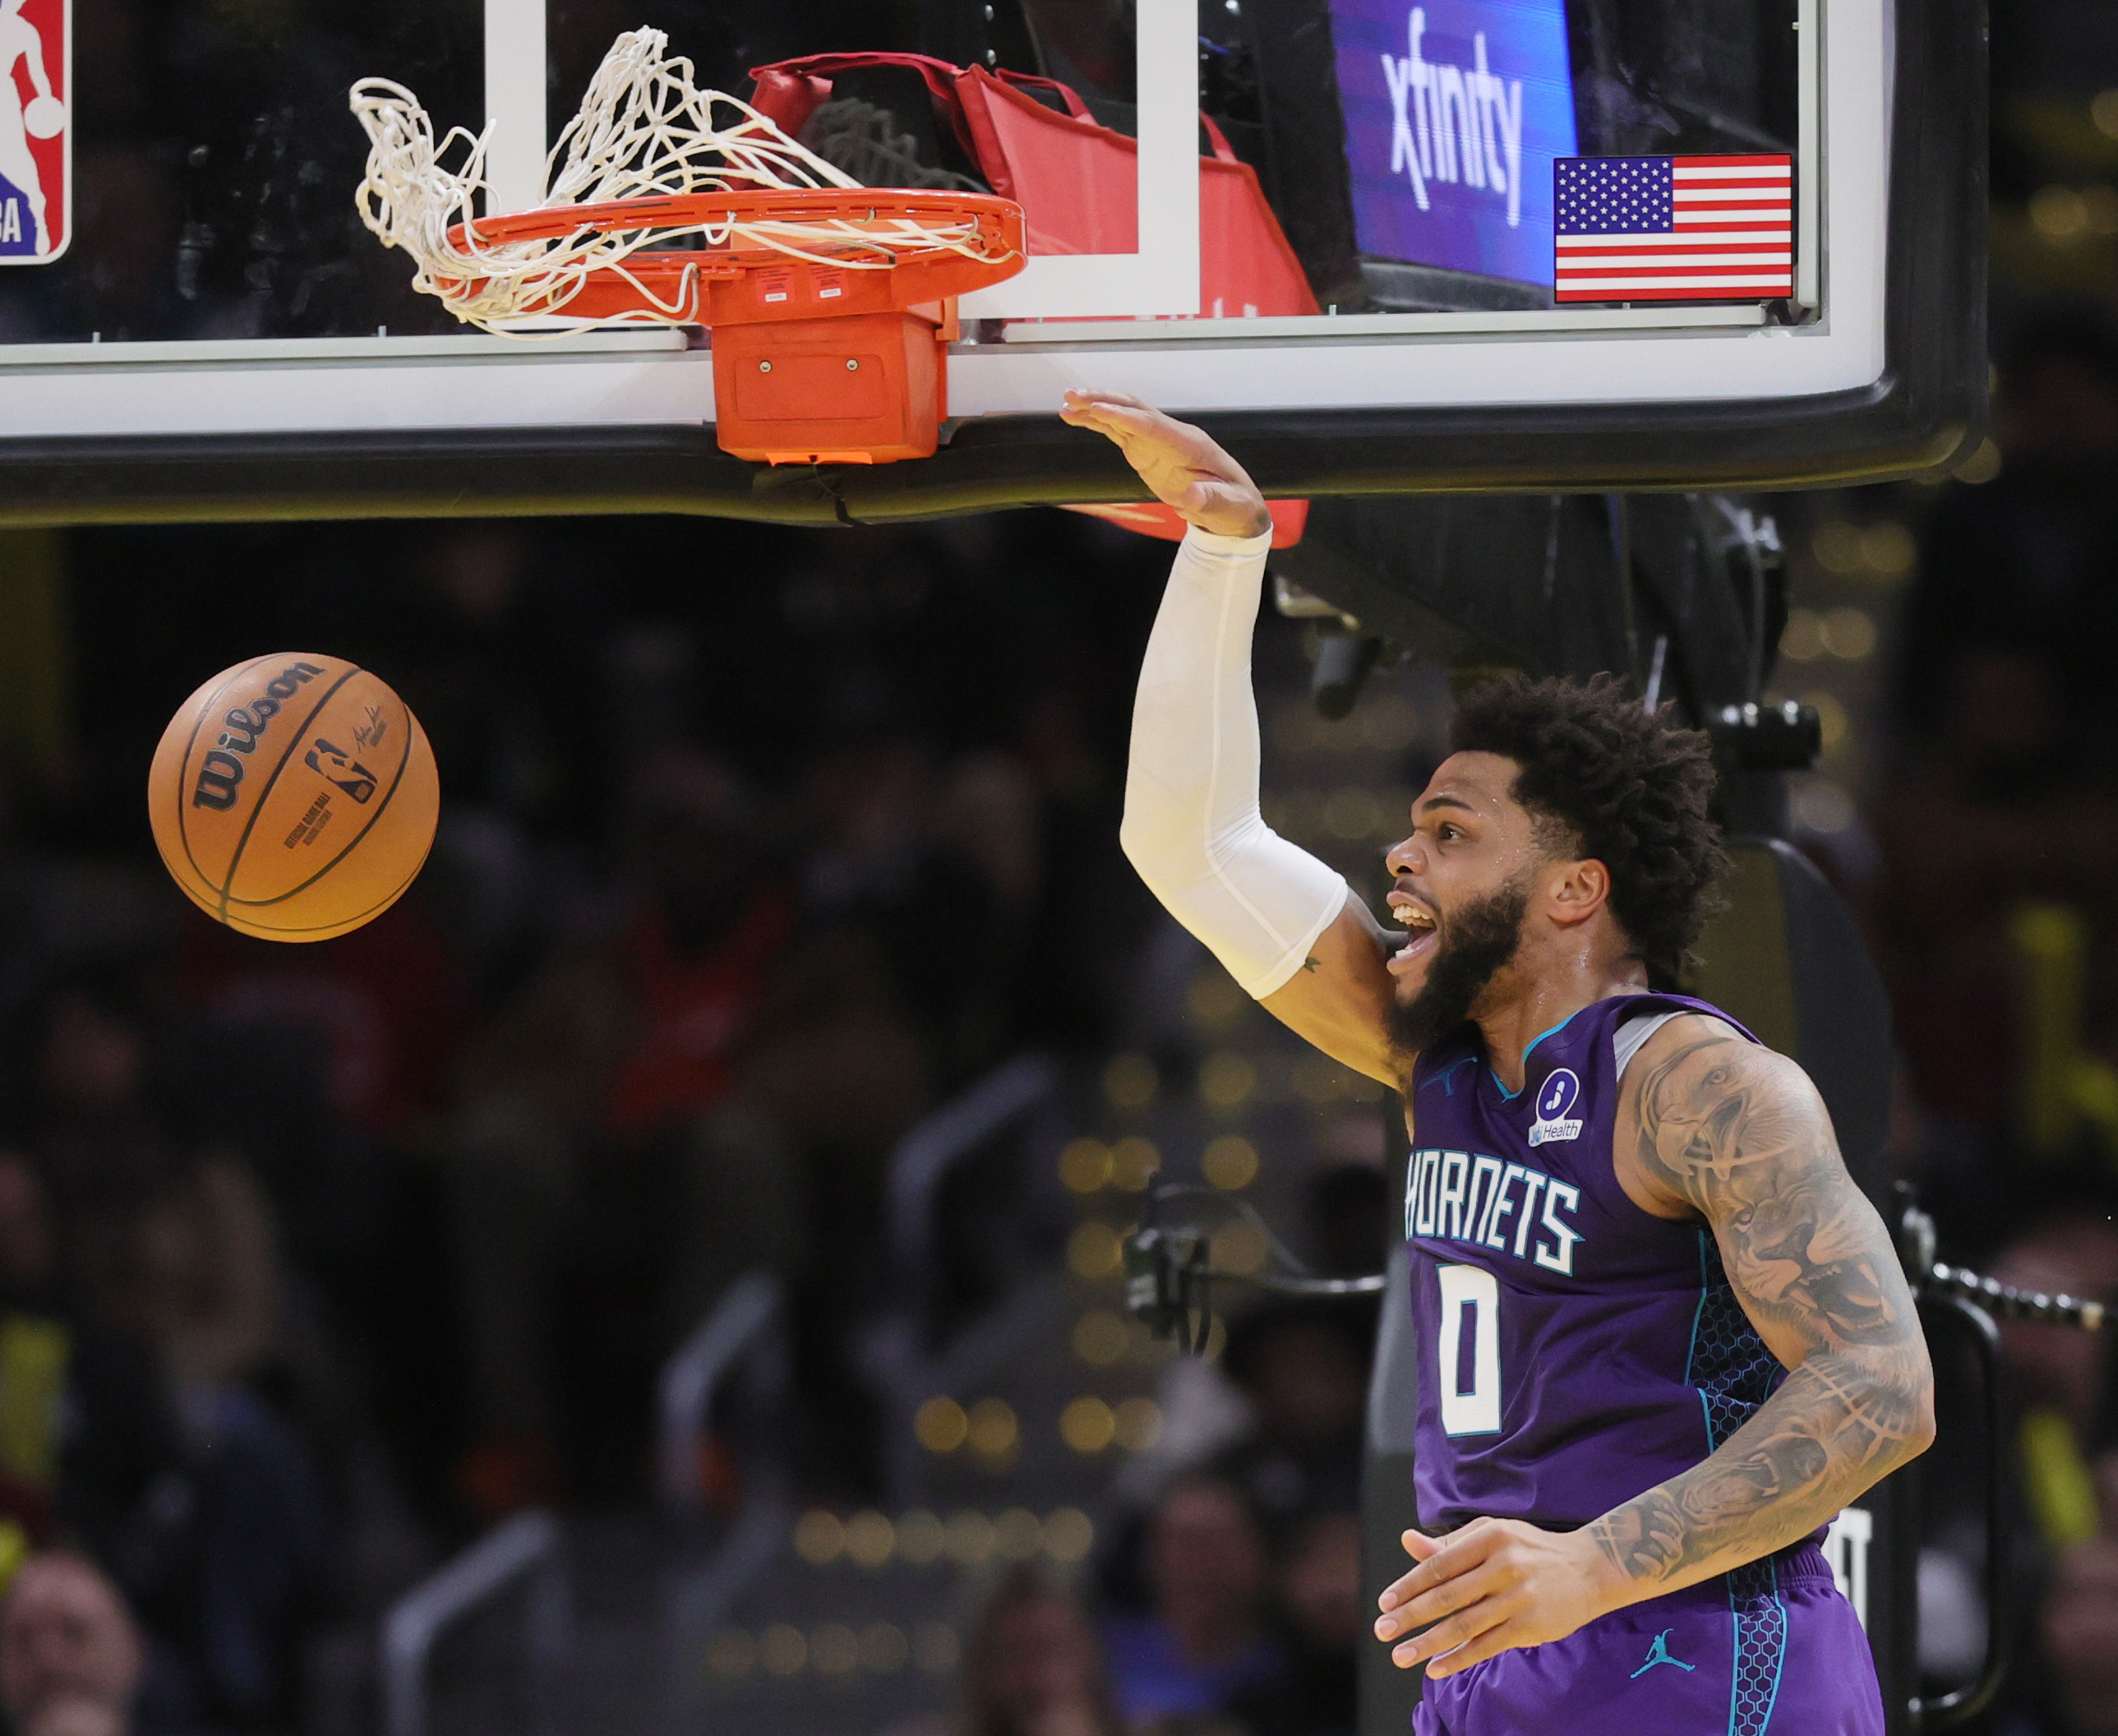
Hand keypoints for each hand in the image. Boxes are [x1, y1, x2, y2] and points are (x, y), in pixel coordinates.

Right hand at [1059, 389, 1271, 538]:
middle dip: (1104, 401)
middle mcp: (1171, 435)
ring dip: (1095, 408)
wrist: (1233, 507)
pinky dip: (1097, 423)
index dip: (1125, 417)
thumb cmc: (1233, 505)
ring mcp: (1157, 442)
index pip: (1152, 425)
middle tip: (1073, 396)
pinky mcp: (1147, 451)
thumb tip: (1192, 496)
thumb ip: (1210, 500)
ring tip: (1065, 403)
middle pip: (1134, 410)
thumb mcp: (1228, 507)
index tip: (1098, 409)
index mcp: (1190, 444)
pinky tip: (1075, 418)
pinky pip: (1118, 432)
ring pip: (1123, 416)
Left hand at [1373, 1520, 1625, 1678]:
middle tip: (1383, 1630)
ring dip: (1428, 1643)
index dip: (1409, 1585)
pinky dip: (1459, 1658)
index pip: (1440, 1564)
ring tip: (1401, 1655)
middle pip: (1447, 1595)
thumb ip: (1450, 1543)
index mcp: (1489, 1537)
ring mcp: (1519, 1597)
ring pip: (1464, 1625)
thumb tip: (1408, 1542)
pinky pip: (1487, 1646)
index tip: (1385, 1603)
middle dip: (1410, 1616)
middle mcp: (1504, 1565)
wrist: (1589, 1568)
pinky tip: (1436, 1667)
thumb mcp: (1492, 1534)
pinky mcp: (1531, 1626)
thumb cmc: (1529, 1549)